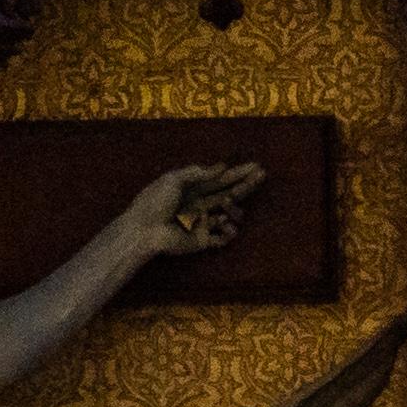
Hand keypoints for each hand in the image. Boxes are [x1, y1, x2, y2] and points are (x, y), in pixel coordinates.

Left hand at [133, 163, 260, 257]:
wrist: (144, 230)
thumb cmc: (154, 202)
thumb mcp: (173, 179)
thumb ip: (197, 173)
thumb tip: (221, 167)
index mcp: (193, 189)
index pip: (220, 179)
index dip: (238, 173)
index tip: (255, 166)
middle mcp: (200, 204)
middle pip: (229, 193)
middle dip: (246, 184)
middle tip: (262, 175)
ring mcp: (203, 223)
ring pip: (229, 213)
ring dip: (235, 206)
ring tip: (229, 201)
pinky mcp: (203, 240)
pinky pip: (224, 237)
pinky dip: (230, 232)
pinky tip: (227, 223)